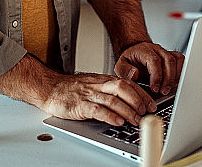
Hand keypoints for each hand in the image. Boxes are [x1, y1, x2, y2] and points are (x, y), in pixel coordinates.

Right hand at [41, 72, 156, 126]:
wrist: (50, 88)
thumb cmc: (71, 89)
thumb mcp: (94, 84)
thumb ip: (109, 90)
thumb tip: (129, 99)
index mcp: (103, 80)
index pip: (127, 83)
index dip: (141, 93)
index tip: (151, 103)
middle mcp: (98, 85)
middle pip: (123, 88)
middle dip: (138, 100)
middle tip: (147, 111)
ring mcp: (89, 94)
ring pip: (113, 99)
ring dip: (127, 110)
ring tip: (136, 120)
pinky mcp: (80, 105)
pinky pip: (97, 110)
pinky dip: (109, 116)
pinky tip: (118, 121)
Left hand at [114, 42, 184, 95]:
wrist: (135, 53)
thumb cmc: (130, 60)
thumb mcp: (120, 65)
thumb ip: (125, 70)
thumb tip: (135, 74)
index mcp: (144, 50)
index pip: (154, 61)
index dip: (157, 76)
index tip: (155, 88)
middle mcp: (157, 50)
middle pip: (168, 60)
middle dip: (168, 79)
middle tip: (163, 91)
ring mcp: (165, 52)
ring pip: (177, 60)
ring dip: (175, 76)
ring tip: (169, 88)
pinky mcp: (172, 56)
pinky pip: (181, 61)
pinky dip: (180, 72)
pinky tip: (174, 82)